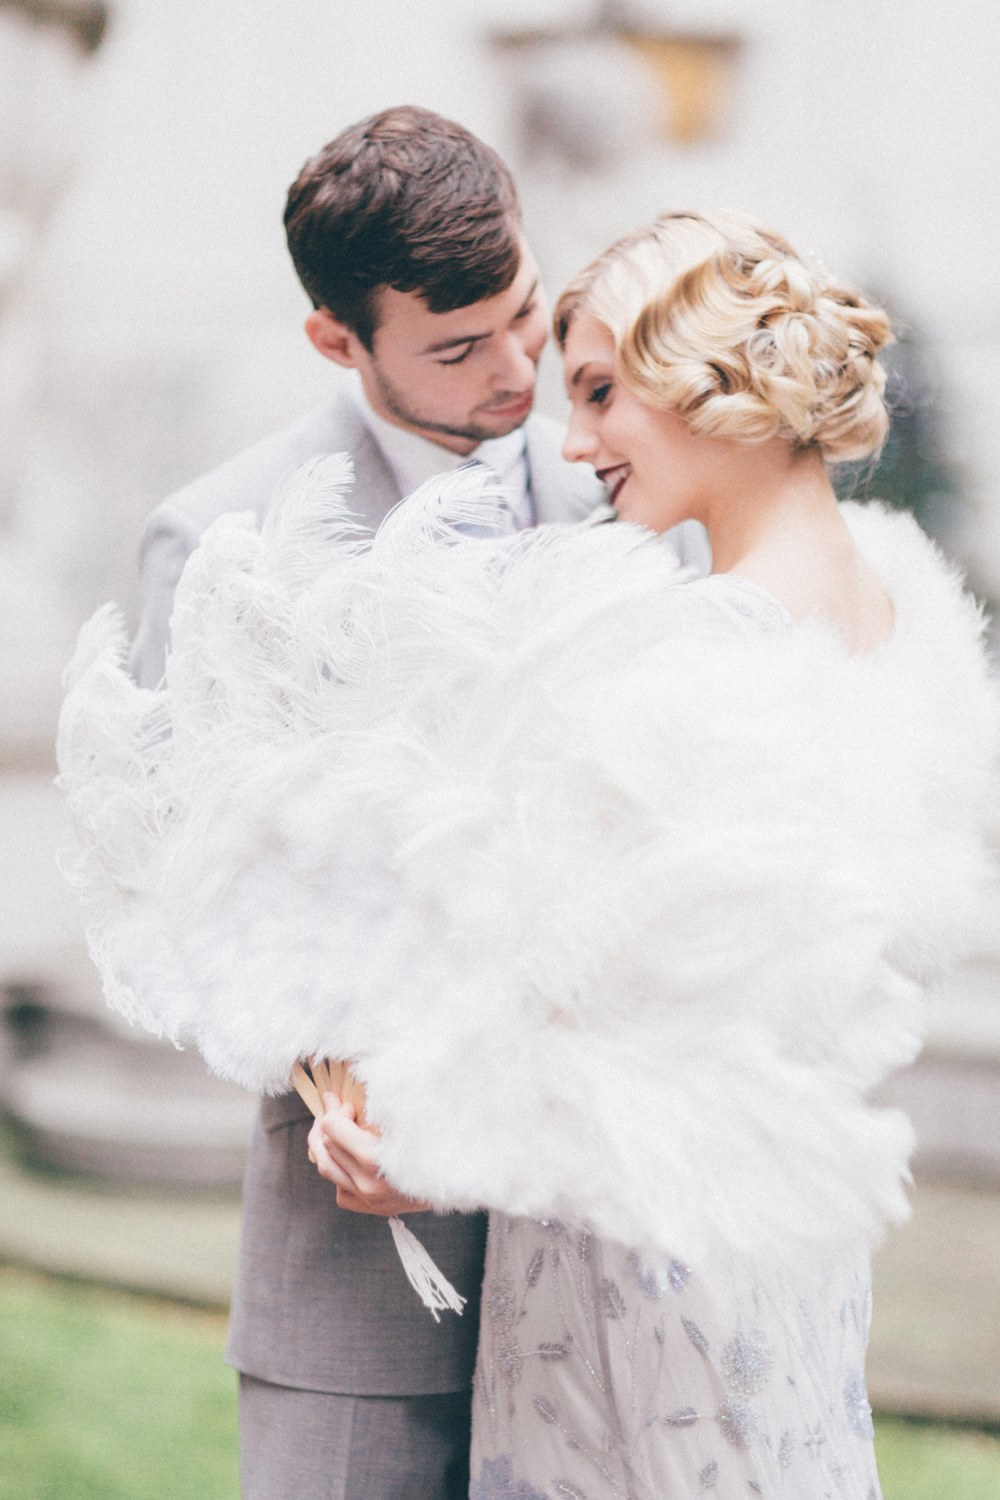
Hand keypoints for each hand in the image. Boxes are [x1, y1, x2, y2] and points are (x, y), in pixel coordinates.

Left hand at [307, 1093, 431, 1215]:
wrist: (464, 1175)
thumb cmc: (438, 1138)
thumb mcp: (406, 1115)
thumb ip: (372, 1104)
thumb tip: (335, 1096)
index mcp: (374, 1161)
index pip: (332, 1128)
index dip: (337, 1110)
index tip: (349, 1103)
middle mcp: (368, 1185)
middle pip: (325, 1147)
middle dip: (329, 1122)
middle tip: (342, 1108)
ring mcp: (371, 1201)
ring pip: (328, 1169)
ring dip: (328, 1145)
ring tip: (339, 1129)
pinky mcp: (376, 1209)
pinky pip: (341, 1191)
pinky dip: (340, 1172)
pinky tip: (352, 1158)